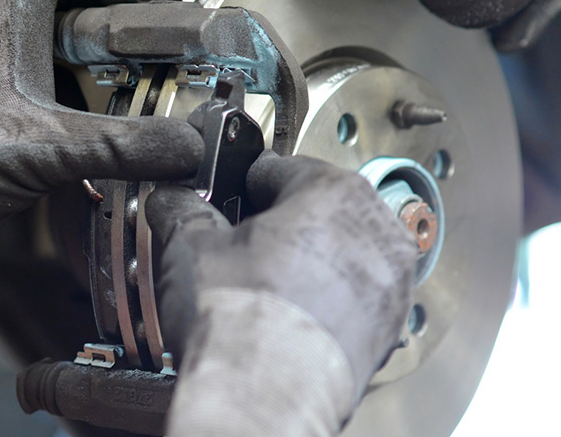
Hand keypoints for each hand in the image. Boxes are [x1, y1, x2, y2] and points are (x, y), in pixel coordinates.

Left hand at [0, 0, 202, 355]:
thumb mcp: (45, 150)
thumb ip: (121, 147)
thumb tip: (186, 147)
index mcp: (5, 26)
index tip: (126, 4)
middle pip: (61, 2)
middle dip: (109, 28)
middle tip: (140, 66)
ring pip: (54, 56)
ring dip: (95, 76)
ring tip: (128, 110)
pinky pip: (45, 103)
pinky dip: (77, 118)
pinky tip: (95, 153)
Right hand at [146, 152, 417, 434]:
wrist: (264, 393)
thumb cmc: (241, 319)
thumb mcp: (189, 245)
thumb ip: (183, 210)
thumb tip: (172, 200)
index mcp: (333, 191)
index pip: (282, 168)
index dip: (243, 184)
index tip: (227, 198)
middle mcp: (374, 230)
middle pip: (320, 211)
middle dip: (281, 225)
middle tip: (239, 246)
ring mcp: (389, 284)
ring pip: (340, 256)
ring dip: (306, 264)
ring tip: (260, 286)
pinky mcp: (386, 330)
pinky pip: (352, 299)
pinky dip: (323, 302)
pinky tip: (284, 318)